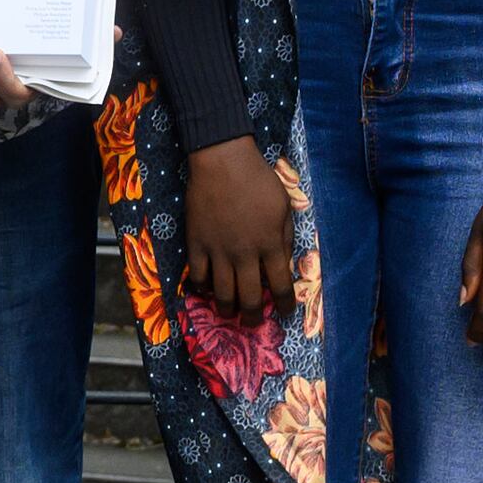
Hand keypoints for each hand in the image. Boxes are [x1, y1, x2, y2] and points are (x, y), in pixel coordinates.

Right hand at [185, 135, 296, 314]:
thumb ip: (285, 237)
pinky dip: (203, 288)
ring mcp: (218, 251)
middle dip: (254, 316)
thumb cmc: (258, 180)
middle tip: (253, 322)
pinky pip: (198, 276)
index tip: (285, 311)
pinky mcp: (197, 243)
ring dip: (228, 309)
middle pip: (250, 298)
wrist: (222, 160)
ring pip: (222, 293)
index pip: (282, 286)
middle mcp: (245, 254)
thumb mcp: (284, 206)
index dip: (285, 304)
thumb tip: (283, 262)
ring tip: (230, 313)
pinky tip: (207, 290)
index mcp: (271, 244)